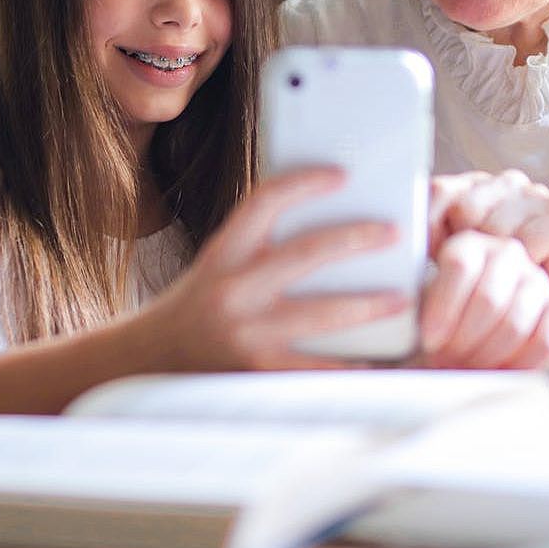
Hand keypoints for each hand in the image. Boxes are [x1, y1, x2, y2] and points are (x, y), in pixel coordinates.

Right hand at [131, 168, 412, 371]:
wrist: (148, 362)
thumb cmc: (194, 309)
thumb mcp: (217, 266)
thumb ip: (258, 248)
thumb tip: (323, 225)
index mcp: (223, 254)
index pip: (264, 201)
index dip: (305, 182)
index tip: (342, 175)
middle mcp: (232, 290)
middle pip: (304, 253)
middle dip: (355, 240)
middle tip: (393, 232)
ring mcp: (246, 333)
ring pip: (321, 314)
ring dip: (367, 305)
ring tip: (400, 298)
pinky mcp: (259, 373)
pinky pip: (317, 367)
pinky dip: (351, 363)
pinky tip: (379, 358)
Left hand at [416, 232, 548, 368]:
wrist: (475, 326)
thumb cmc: (440, 317)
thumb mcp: (418, 303)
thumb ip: (410, 304)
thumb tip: (396, 313)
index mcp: (468, 243)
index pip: (459, 266)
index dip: (443, 308)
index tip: (429, 341)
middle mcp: (506, 253)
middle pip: (489, 298)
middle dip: (463, 340)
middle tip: (445, 362)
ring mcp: (536, 278)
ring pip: (515, 323)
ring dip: (486, 356)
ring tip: (464, 368)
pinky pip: (545, 341)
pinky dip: (518, 365)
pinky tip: (495, 372)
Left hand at [426, 170, 548, 340]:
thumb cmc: (513, 282)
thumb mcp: (468, 262)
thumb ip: (437, 246)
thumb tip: (397, 247)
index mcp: (477, 187)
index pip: (437, 191)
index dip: (427, 224)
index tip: (426, 258)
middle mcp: (506, 183)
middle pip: (464, 209)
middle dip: (464, 249)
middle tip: (474, 278)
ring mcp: (535, 196)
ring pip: (494, 229)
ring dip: (496, 265)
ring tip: (505, 280)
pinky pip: (525, 245)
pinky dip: (524, 270)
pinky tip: (531, 276)